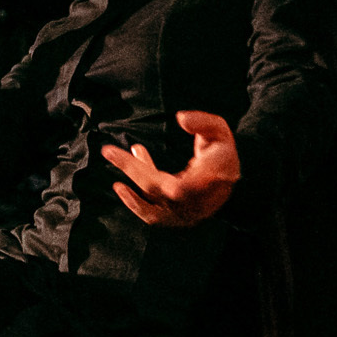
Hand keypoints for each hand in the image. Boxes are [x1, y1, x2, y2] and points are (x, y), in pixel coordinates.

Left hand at [101, 111, 240, 227]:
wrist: (227, 178)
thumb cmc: (220, 151)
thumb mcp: (218, 130)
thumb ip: (202, 122)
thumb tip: (181, 118)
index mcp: (214, 178)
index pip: (186, 182)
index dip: (165, 173)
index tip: (136, 151)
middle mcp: (200, 200)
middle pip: (162, 189)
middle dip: (133, 168)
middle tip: (108, 151)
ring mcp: (187, 213)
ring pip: (154, 207)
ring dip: (131, 195)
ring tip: (114, 179)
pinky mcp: (176, 217)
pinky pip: (153, 215)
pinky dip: (135, 204)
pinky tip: (121, 187)